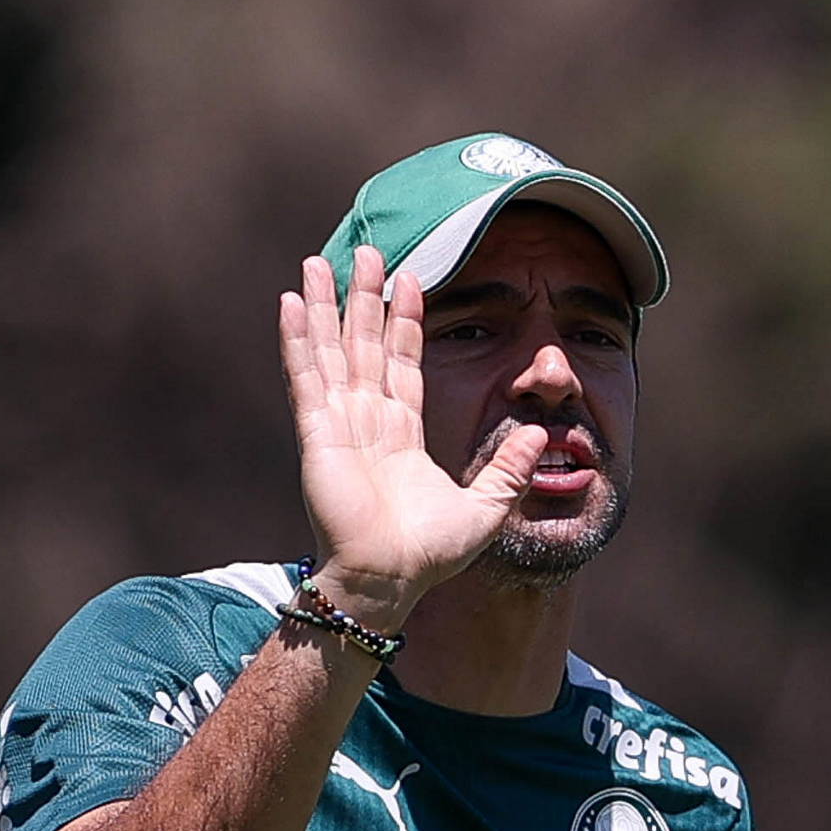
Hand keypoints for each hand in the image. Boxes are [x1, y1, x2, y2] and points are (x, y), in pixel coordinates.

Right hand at [279, 247, 546, 626]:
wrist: (391, 579)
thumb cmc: (428, 555)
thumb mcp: (486, 507)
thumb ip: (509, 469)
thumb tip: (541, 433)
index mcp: (401, 435)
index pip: (403, 365)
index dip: (405, 323)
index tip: (411, 282)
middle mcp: (367, 423)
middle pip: (364, 346)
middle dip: (365, 299)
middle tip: (367, 251)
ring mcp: (339, 425)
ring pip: (331, 352)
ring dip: (325, 306)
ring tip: (318, 261)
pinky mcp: (318, 434)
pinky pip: (307, 378)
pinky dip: (297, 340)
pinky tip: (289, 303)